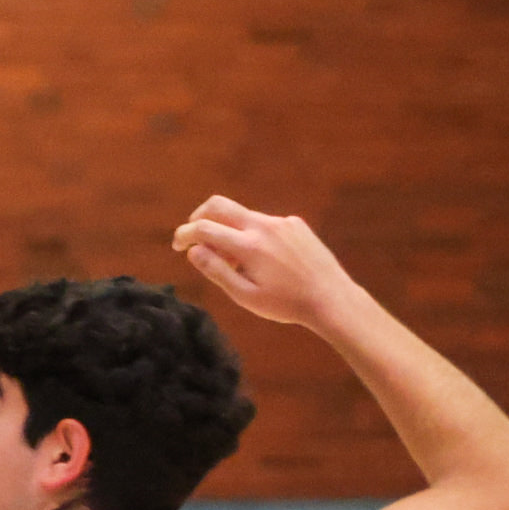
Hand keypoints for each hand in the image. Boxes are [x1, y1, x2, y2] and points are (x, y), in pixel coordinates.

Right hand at [171, 197, 360, 332]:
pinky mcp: (296, 224)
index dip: (184, 234)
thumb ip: (216, 271)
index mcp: (249, 246)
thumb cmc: (285, 304)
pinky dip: (253, 236)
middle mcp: (264, 226)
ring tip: (236, 264)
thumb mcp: (245, 296)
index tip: (178, 245)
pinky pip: (265, 224)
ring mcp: (282, 222)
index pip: (204, 228)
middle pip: (219, 205)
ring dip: (229, 232)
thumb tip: (194, 250)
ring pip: (243, 217)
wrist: (331, 298)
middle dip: (199, 217)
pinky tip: (265, 262)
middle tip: (194, 235)